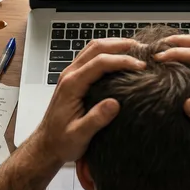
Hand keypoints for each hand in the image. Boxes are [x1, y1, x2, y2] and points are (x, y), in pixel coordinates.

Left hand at [33, 38, 145, 164]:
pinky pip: (92, 56)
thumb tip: (115, 103)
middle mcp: (70, 74)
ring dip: (115, 45)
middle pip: (96, 47)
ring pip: (93, 48)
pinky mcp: (75, 77)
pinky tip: (121, 57)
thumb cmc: (61, 141)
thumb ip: (95, 120)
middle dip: (121, 44)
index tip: (141, 66)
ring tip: (136, 48)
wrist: (46, 144)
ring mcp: (71, 74)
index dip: (122, 61)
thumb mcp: (79, 136)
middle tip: (143, 48)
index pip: (99, 63)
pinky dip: (108, 51)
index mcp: (71, 85)